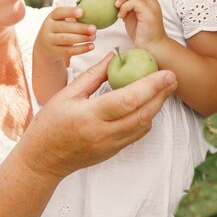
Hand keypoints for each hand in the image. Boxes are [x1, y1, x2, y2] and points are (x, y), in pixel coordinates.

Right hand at [17, 53, 177, 179]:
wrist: (43, 159)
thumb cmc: (50, 123)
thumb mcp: (67, 94)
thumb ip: (92, 76)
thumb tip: (113, 57)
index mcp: (90, 115)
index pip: (128, 100)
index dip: (151, 86)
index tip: (166, 73)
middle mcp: (103, 133)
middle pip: (142, 114)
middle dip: (161, 95)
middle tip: (174, 78)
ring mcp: (110, 145)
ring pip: (143, 126)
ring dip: (157, 107)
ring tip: (164, 89)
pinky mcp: (113, 152)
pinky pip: (136, 135)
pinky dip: (145, 119)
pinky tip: (148, 106)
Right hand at [34, 6, 96, 64]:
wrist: (45, 48)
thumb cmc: (59, 31)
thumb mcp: (60, 22)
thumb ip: (72, 18)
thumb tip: (92, 16)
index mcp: (51, 17)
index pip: (58, 12)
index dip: (70, 11)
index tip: (82, 12)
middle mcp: (47, 28)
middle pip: (64, 26)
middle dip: (81, 28)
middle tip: (94, 29)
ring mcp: (49, 41)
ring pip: (66, 39)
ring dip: (82, 38)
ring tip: (94, 37)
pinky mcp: (54, 52)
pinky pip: (68, 50)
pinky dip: (81, 49)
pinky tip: (91, 46)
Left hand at [107, 0, 166, 50]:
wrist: (152, 48)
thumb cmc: (141, 32)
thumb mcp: (130, 14)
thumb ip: (124, 3)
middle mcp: (152, 1)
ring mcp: (152, 6)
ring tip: (117, 6)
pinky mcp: (150, 14)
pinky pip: (136, 2)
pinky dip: (125, 7)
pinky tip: (121, 16)